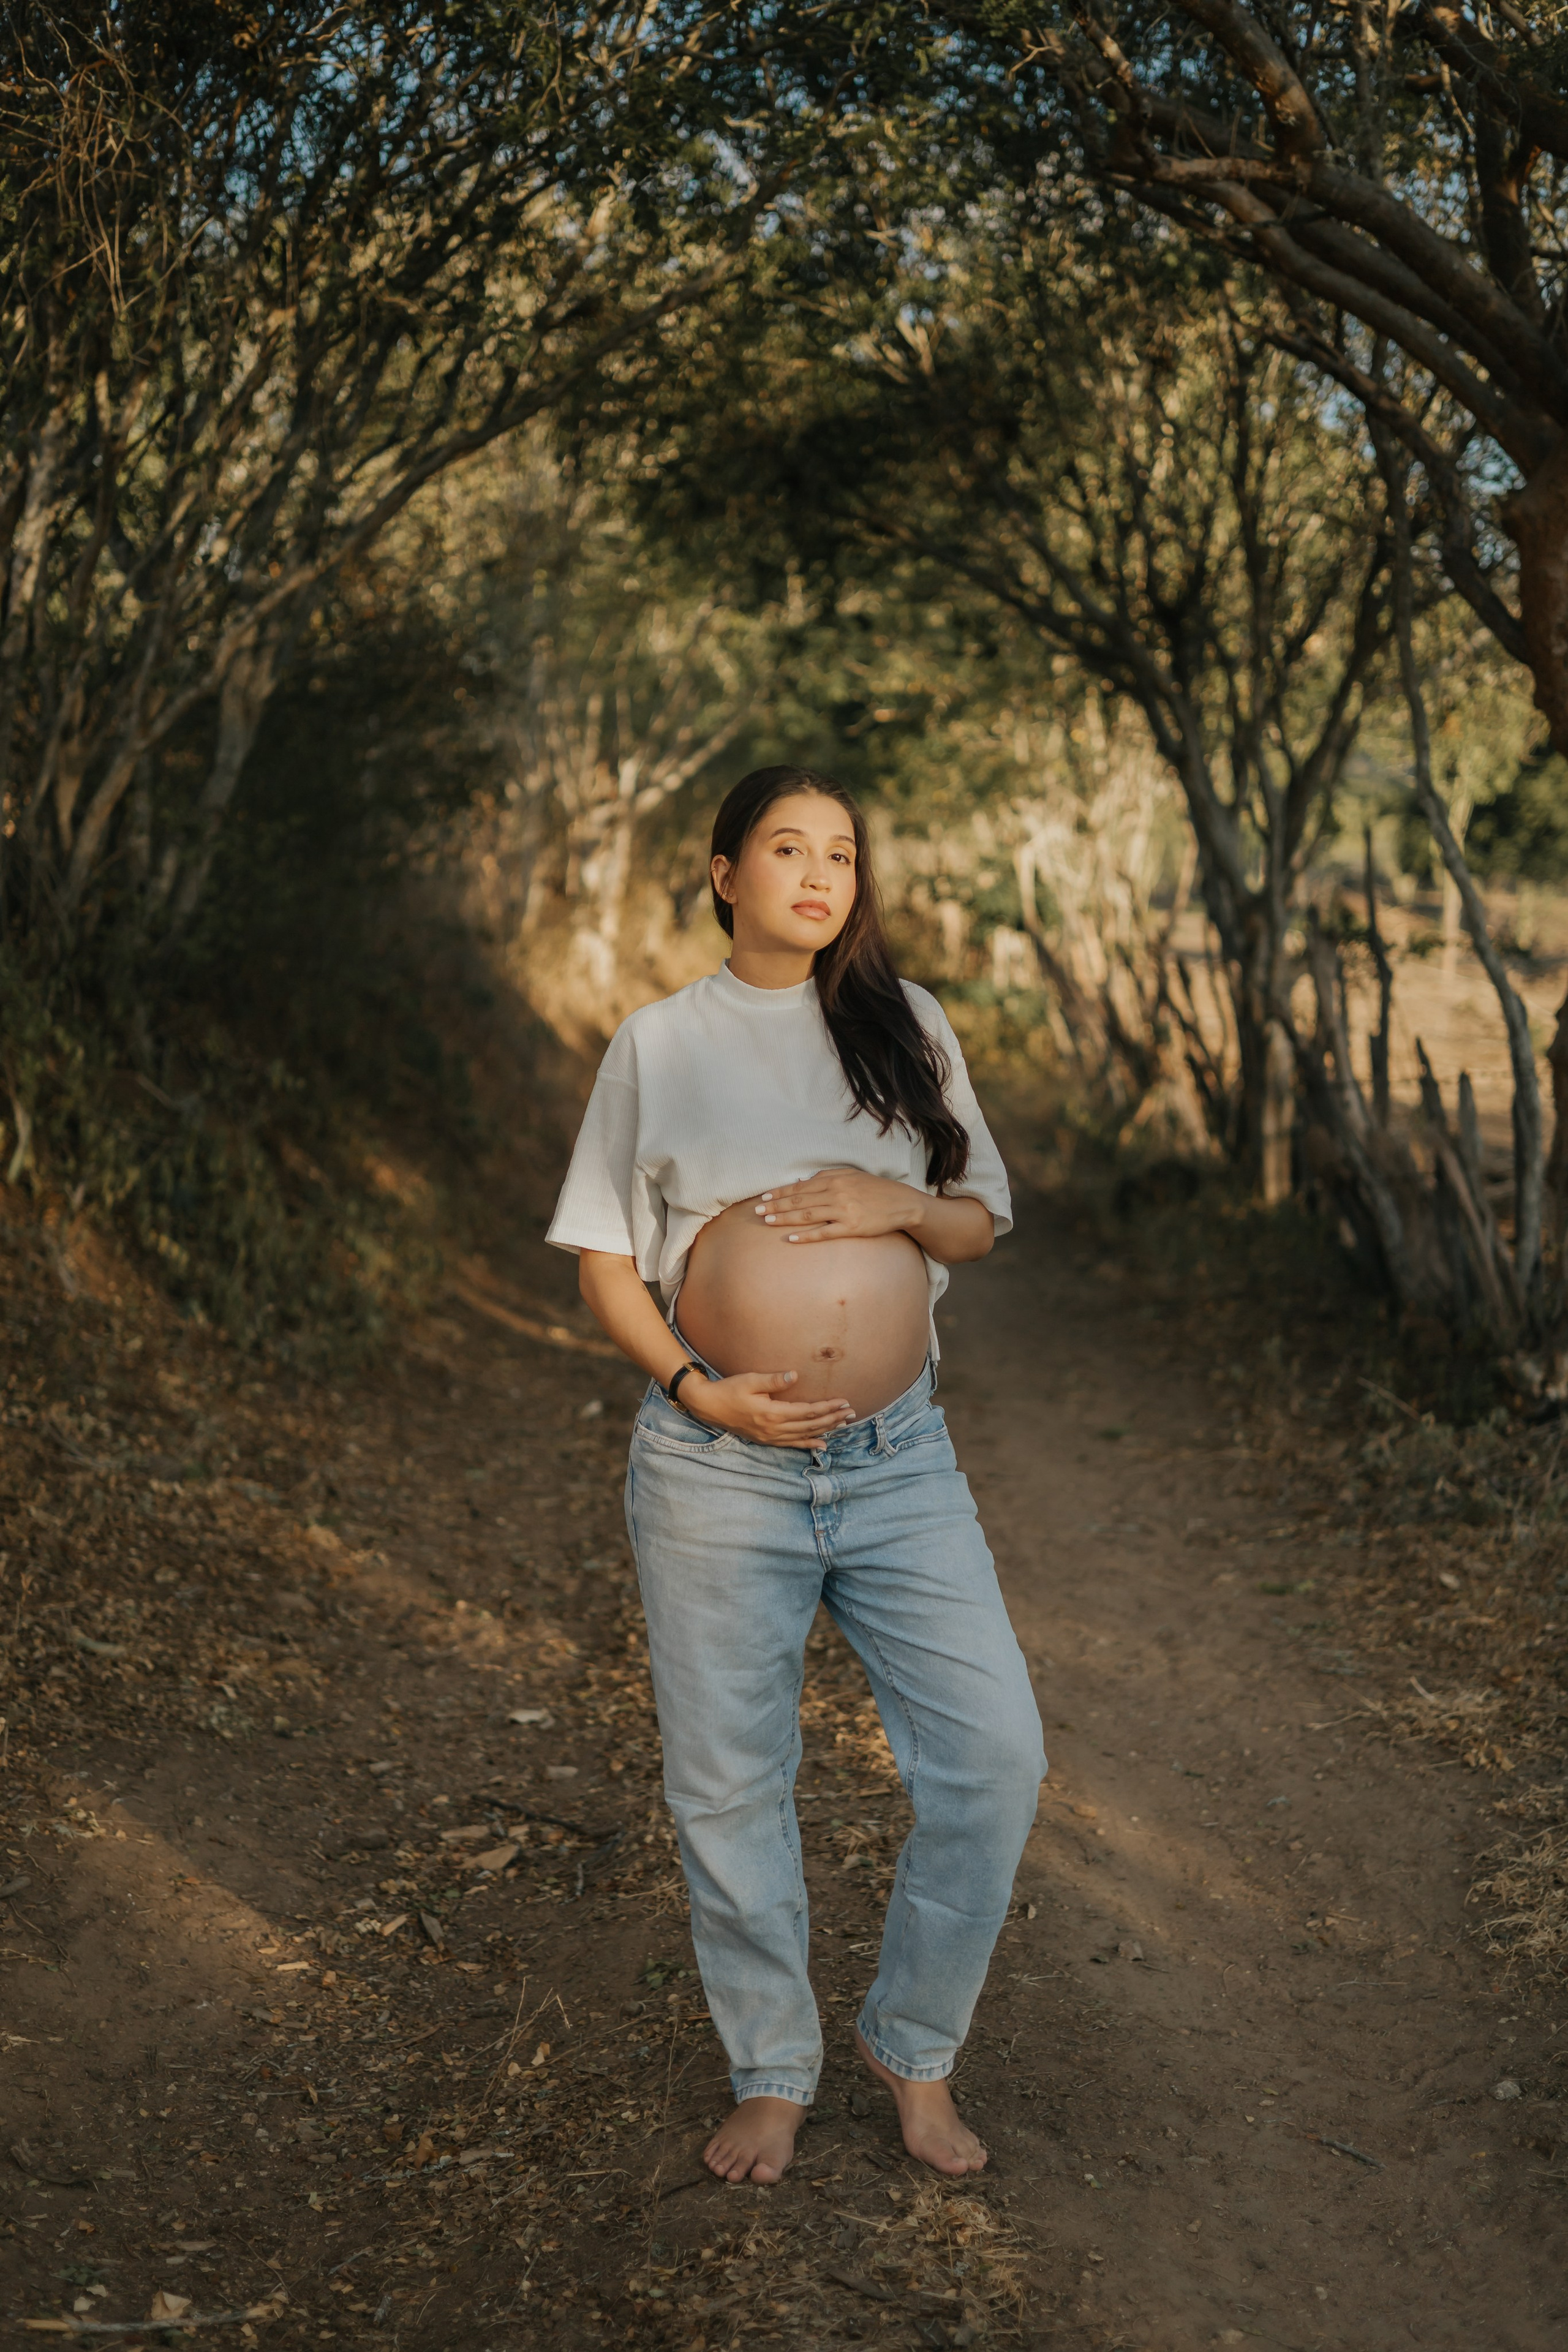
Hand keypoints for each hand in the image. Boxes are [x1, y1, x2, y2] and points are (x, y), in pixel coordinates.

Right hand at [685, 1369, 854, 1447]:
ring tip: (843, 1424)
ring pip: (804, 1436)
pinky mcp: (766, 1439)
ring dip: (825, 1430)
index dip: (827, 1407)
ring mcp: (770, 1436)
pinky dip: (808, 1444)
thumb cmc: (729, 1390)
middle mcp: (774, 1428)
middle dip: (833, 1419)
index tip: (844, 1402)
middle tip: (852, 1413)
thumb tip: (795, 1376)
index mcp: (772, 1413)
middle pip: (810, 1425)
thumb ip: (774, 1380)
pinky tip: (822, 1444)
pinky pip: (792, 1444)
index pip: (807, 1411)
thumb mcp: (750, 1380)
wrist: (708, 1406)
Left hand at [754, 1168, 924, 1242]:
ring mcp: (843, 1211)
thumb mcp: (851, 1175)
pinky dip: (806, 1236)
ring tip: (767, 1222)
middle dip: (776, 1206)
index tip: (763, 1198)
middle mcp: (836, 1193)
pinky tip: (792, 1238)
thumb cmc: (875, 1189)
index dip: (780, 1193)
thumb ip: (826, 1177)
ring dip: (784, 1219)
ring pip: (807, 1215)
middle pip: (799, 1201)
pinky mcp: (851, 1227)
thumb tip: (800, 1182)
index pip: (800, 1187)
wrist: (902, 1203)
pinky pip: (824, 1232)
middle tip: (756, 1212)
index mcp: (835, 1179)